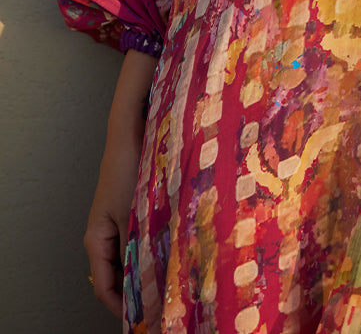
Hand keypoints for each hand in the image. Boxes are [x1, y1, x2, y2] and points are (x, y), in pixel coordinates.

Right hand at [86, 49, 155, 316]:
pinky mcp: (136, 208)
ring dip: (151, 266)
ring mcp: (121, 220)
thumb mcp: (135, 213)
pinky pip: (144, 237)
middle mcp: (106, 234)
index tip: (145, 318)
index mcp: (96, 239)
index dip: (123, 306)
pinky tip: (178, 250)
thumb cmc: (128, 169)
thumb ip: (142, 246)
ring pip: (134, 255)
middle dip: (140, 288)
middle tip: (167, 302)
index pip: (105, 286)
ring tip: (176, 280)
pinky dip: (157, 246)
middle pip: (120, 273)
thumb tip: (154, 278)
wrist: (132, 131)